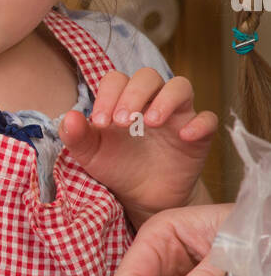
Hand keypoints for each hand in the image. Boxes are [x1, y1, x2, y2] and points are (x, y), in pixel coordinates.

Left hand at [58, 69, 216, 219]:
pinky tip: (184, 136)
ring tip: (151, 122)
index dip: (108, 94)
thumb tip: (68, 117)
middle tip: (122, 121)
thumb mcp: (91, 155)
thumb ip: (76, 136)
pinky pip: (207, 119)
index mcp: (123, 100)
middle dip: (134, 94)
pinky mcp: (198, 136)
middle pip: (148, 76)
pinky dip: (199, 124)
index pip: (117, 79)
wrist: (143, 198)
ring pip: (180, 87)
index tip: (99, 122)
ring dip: (166, 100)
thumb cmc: (117, 167)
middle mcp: (151, 101)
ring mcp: (177, 115)